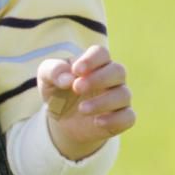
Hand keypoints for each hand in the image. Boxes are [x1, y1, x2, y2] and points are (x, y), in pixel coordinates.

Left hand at [37, 44, 135, 160]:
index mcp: (94, 64)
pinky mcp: (122, 117)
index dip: (91, 59)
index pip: (101, 53)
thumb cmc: (58, 93)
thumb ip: (52, 71)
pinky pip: (128, 117)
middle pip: (118, 70)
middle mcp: (111, 78)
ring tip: (81, 109)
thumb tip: (68, 78)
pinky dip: (115, 119)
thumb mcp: (46, 80)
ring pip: (123, 94)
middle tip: (77, 88)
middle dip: (98, 79)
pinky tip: (97, 122)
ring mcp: (119, 97)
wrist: (62, 122)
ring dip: (103, 102)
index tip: (76, 70)